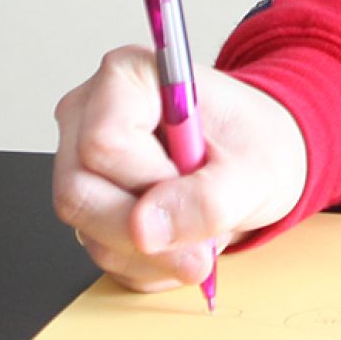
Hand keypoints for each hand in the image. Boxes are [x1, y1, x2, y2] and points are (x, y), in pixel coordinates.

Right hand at [52, 46, 307, 292]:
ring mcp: (81, 161)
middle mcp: (91, 114)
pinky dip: (148, 262)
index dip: (150, 179)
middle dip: (147, 234)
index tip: (196, 181)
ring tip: (201, 232)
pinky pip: (100, 250)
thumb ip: (208, 199)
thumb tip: (145, 229)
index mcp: (129, 77)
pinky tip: (183, 240)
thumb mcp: (256, 171)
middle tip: (203, 242)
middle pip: (80, 193)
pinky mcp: (88, 201)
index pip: (104, 144)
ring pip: (88, 231)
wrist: (260, 161)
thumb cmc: (258, 144)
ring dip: (154, 253)